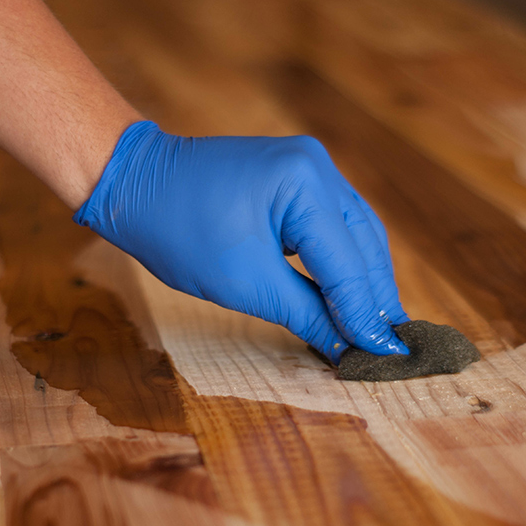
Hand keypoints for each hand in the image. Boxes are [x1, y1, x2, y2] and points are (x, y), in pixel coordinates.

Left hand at [73, 121, 409, 362]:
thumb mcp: (244, 282)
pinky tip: (353, 294)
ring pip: (358, 235)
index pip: (348, 264)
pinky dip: (345, 263)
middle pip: (365, 245)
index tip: (389, 358)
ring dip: (366, 282)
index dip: (367, 316)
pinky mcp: (298, 179)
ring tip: (380, 328)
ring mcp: (310, 168)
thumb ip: (307, 315)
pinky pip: (336, 226)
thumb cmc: (176, 228)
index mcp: (305, 183)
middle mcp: (318, 166)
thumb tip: (350, 348)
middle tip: (392, 348)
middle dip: (377, 299)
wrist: (133, 183)